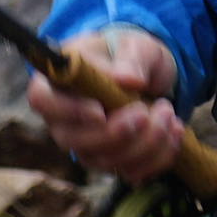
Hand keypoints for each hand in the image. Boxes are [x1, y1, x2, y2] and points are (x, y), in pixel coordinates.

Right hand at [25, 26, 185, 181]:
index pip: (42, 100)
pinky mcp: (112, 161)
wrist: (148, 75)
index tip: (100, 111)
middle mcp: (65, 119)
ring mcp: (87, 144)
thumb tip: (127, 80)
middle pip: (73, 140)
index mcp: (58, 81)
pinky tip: (174, 130)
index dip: (67, 110)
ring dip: (144, 143)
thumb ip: (132, 59)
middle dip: (116, 133)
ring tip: (168, 113)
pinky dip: (158, 156)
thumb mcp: (136, 45)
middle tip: (146, 111)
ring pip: (105, 161)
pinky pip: (131, 171)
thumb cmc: (130, 55)